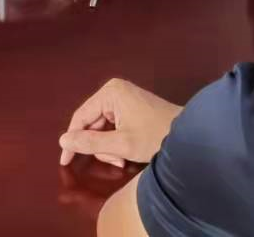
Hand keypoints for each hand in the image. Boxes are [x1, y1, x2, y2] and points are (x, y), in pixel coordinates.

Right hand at [59, 78, 182, 166]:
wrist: (190, 136)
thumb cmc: (155, 137)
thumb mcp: (120, 145)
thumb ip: (90, 143)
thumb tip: (63, 141)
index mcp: (110, 92)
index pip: (81, 117)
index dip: (72, 140)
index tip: (65, 162)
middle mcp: (115, 90)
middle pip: (93, 123)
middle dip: (100, 146)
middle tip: (116, 161)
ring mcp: (125, 98)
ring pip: (104, 128)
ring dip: (110, 147)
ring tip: (124, 159)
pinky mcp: (132, 107)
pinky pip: (115, 126)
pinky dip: (118, 143)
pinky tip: (128, 154)